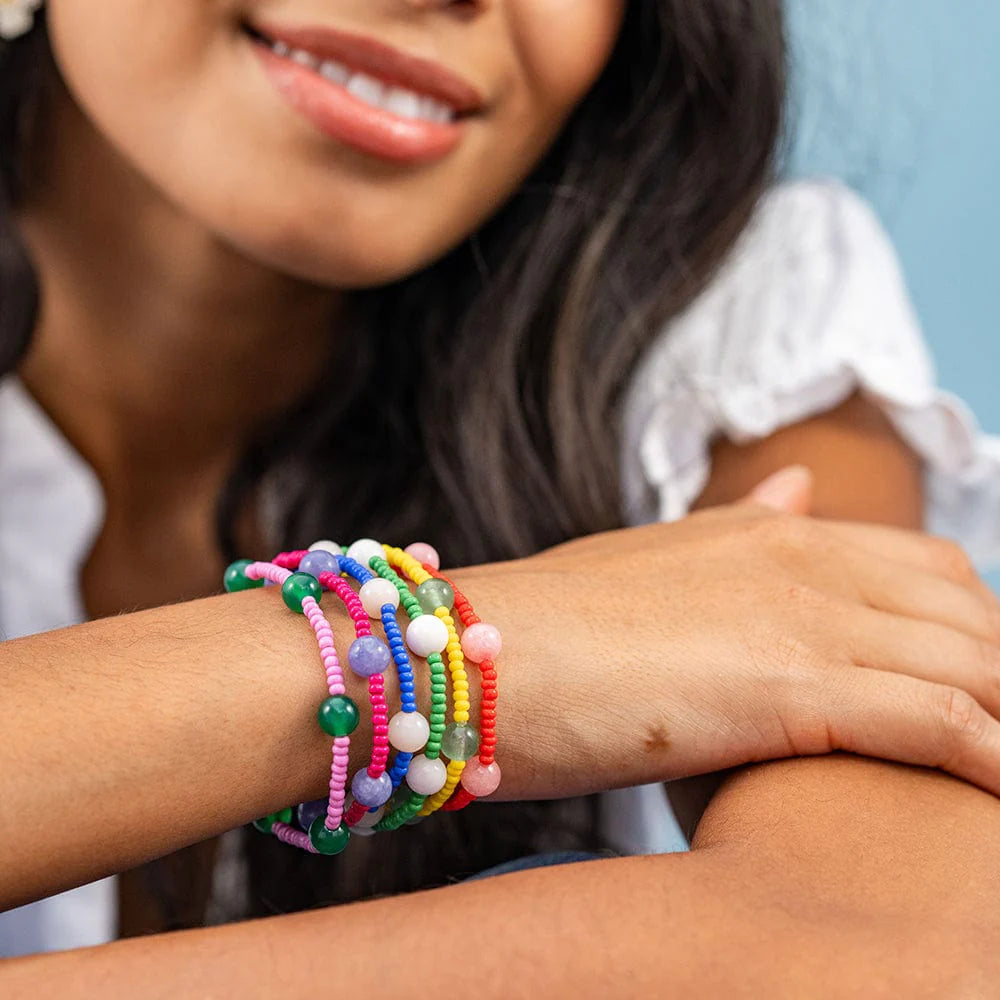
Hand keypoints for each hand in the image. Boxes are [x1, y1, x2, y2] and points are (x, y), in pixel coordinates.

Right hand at [457, 468, 999, 800]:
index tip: (974, 681)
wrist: (467, 653)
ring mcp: (796, 617)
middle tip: (994, 719)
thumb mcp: (654, 562)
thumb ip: (736, 528)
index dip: (970, 628)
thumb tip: (801, 486)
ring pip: (969, 661)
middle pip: (964, 609)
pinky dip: (989, 755)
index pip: (924, 569)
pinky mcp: (784, 687)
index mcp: (770, 532)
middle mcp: (798, 559)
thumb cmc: (548, 626)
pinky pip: (935, 721)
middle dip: (999, 666)